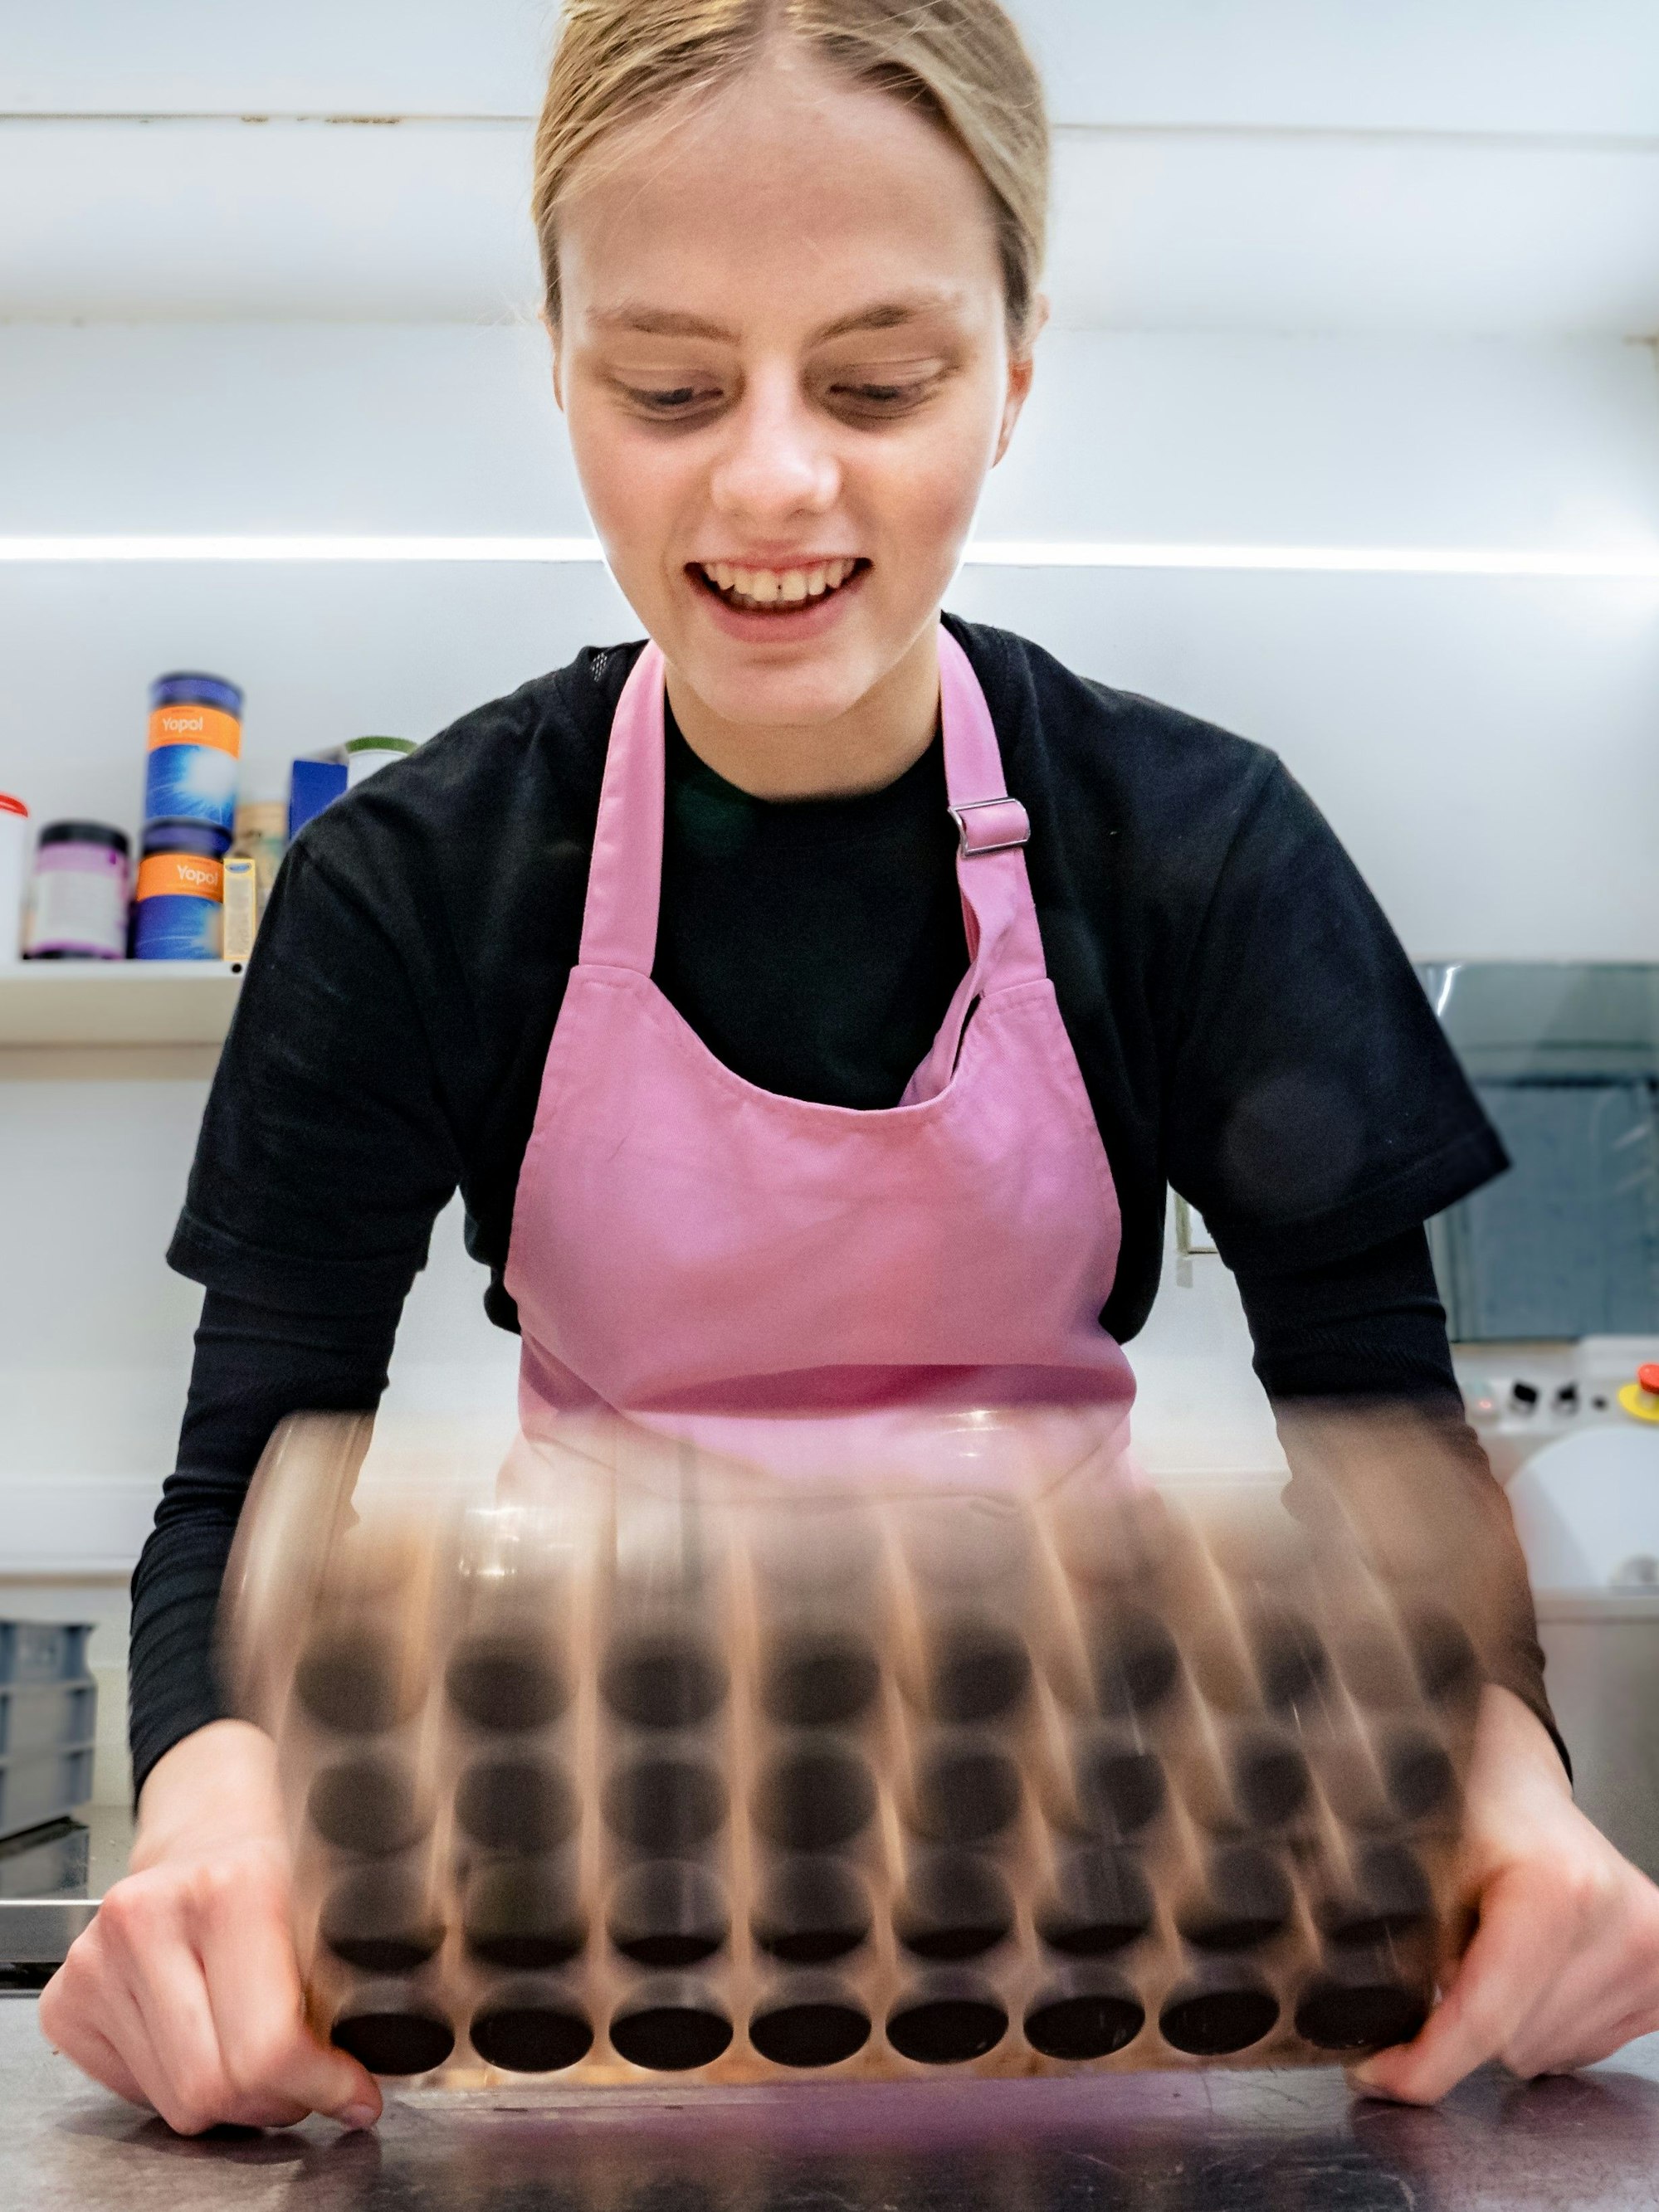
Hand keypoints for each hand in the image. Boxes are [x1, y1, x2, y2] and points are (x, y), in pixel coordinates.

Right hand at [38, 1720, 380, 2136]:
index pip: (268, 2046)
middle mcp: (149, 1916)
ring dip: (226, 2098)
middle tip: (303, 2076)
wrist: (209, 1830)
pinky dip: (174, 2084)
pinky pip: (131, 2093)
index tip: (351, 2090)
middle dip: (273, 2100)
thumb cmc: (274, 1868)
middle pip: (212, 2089)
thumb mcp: (332, 1906)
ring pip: (172, 2103)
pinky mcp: (65, 1997)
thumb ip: (349, 1987)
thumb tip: (362, 2092)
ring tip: (253, 2048)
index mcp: (229, 1886)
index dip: (320, 2085)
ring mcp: (95, 1958)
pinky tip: (201, 2035)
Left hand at [1352, 1685, 1658, 2102]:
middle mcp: (1621, 1927)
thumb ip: (1402, 1944)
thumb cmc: (1470, 1806)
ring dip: (1505, 2018)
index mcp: (1556, 1891)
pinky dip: (1540, 2021)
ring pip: (1544, 2053)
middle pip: (1511, 2043)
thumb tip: (1374, 2027)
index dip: (1422, 2062)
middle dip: (1463, 2014)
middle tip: (1453, 1945)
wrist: (1521, 1785)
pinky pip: (1579, 2049)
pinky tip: (1533, 1965)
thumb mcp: (1416, 1862)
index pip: (1484, 2019)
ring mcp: (1654, 1957)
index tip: (1378, 2074)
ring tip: (1497, 1943)